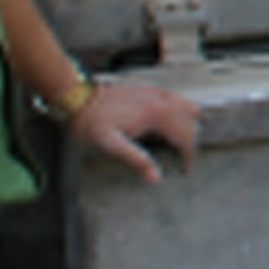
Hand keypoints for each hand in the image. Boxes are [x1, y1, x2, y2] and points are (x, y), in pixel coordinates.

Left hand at [65, 74, 199, 184]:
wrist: (77, 99)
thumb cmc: (90, 122)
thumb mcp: (111, 145)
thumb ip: (136, 160)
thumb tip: (156, 178)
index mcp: (154, 114)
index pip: (185, 135)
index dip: (188, 155)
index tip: (184, 169)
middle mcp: (159, 99)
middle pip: (190, 120)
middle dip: (190, 142)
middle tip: (183, 160)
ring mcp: (154, 92)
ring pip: (186, 106)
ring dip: (189, 124)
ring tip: (181, 142)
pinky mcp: (147, 90)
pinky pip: (174, 99)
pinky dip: (180, 112)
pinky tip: (169, 124)